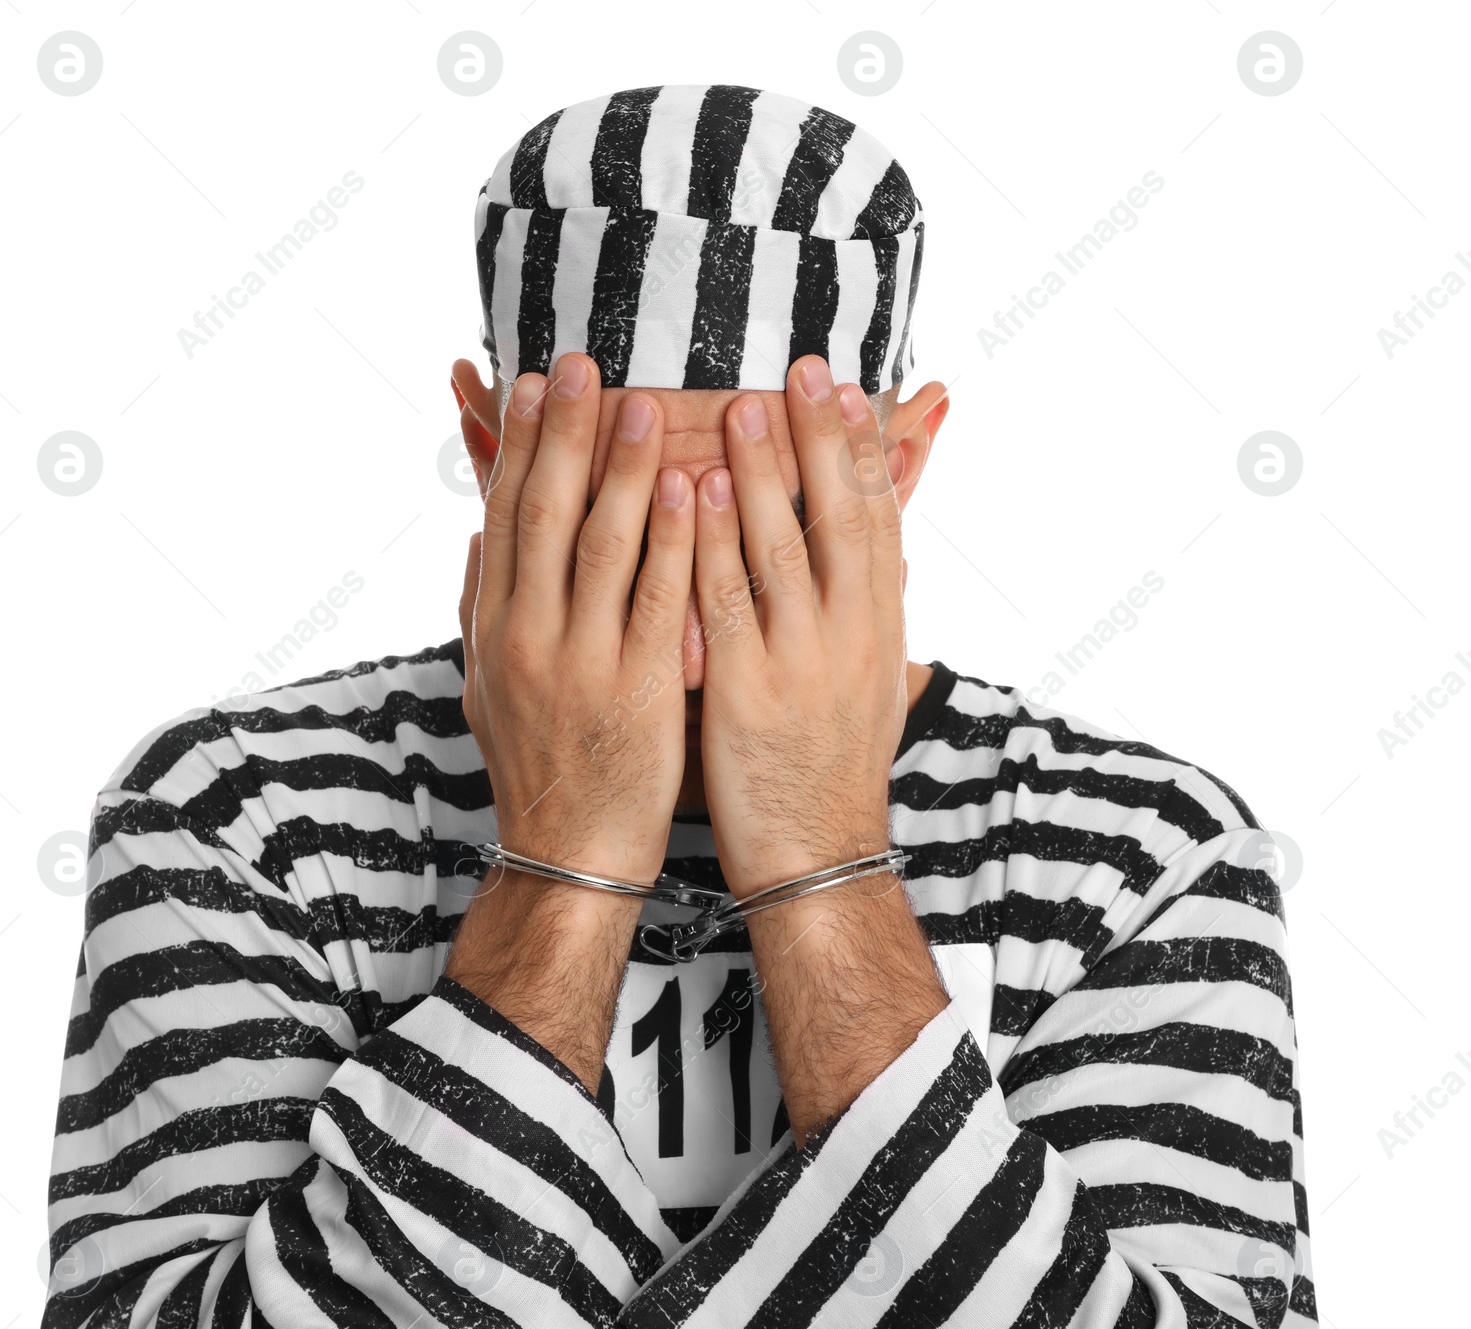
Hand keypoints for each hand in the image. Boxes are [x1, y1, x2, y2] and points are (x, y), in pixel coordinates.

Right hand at [458, 351, 694, 887]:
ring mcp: (583, 663)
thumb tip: (477, 536)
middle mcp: (530, 636)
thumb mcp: (485, 686)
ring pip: (602, 547)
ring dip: (622, 469)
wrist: (571, 854)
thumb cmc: (538, 764)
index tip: (537, 384)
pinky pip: (659, 602)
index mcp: (495, 628)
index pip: (506, 517)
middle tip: (586, 363)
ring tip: (645, 403)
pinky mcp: (641, 690)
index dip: (522, 446)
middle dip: (566, 434)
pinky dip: (672, 540)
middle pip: (547, 516)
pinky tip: (688, 487)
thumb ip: (479, 607)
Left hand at [692, 355, 907, 896]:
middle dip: (818, 437)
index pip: (877, 519)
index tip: (844, 387)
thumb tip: (870, 557)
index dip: (860, 449)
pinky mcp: (749, 691)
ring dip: (763, 469)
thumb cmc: (832, 770)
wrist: (819, 857)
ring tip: (741, 402)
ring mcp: (802, 660)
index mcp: (881, 629)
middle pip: (839, 516)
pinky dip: (713, 539)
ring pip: (783, 546)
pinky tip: (697, 487)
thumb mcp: (869, 683)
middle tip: (797, 366)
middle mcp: (851, 635)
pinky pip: (727, 600)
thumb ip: (862, 613)